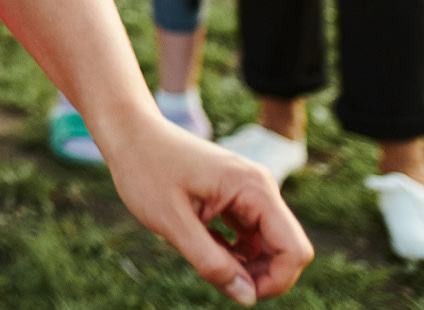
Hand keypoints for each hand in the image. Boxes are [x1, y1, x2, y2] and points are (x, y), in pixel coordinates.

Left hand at [100, 113, 312, 301]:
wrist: (128, 132)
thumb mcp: (170, 221)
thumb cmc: (144, 169)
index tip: (236, 291)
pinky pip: (249, 235)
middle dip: (257, 274)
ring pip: (267, 245)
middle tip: (211, 273)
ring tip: (200, 252)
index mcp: (254, 189)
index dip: (275, 282)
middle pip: (285, 250)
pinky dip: (231, 249)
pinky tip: (201, 241)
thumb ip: (210, 261)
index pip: (295, 251)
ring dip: (241, 262)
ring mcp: (249, 191)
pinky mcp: (235, 196)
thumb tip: (247, 298)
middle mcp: (260, 188)